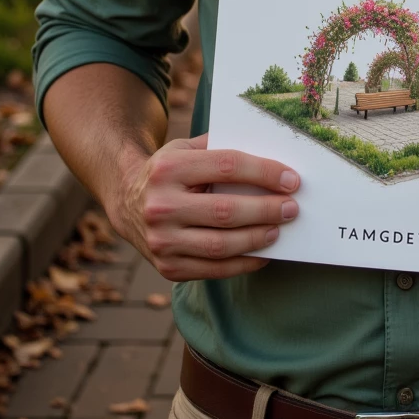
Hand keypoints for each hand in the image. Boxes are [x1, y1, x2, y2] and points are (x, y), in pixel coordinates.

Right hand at [112, 133, 300, 282]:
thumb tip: (273, 157)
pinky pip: (214, 270)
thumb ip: (221, 148)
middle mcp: (161, 206)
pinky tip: (263, 254)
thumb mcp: (185, 148)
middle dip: (266, 209)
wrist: (127, 201)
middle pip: (225, 211)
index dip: (264, 172)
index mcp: (169, 168)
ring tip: (279, 230)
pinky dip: (243, 263)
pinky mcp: (167, 267)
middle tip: (291, 207)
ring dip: (257, 239)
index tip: (292, 180)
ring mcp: (162, 241)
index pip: (227, 166)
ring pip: (221, 245)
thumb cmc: (170, 171)